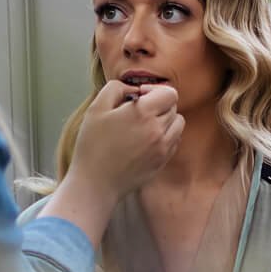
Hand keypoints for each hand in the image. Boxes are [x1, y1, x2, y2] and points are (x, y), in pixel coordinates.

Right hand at [42, 81, 184, 246]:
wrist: (95, 183)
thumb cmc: (92, 145)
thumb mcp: (96, 108)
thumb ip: (116, 88)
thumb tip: (133, 89)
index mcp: (143, 113)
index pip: (169, 93)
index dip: (155, 90)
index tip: (139, 96)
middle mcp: (158, 130)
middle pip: (173, 107)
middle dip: (158, 104)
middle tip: (138, 112)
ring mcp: (163, 148)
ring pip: (178, 124)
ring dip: (165, 120)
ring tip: (145, 125)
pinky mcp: (162, 162)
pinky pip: (174, 142)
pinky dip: (165, 137)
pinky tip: (145, 140)